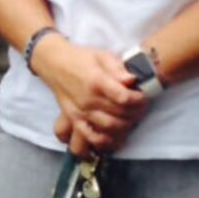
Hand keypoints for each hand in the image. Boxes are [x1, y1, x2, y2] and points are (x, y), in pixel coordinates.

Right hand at [37, 40, 146, 156]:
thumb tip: (132, 79)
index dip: (138, 99)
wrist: (55, 64)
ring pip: (109, 127)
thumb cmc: (81, 59)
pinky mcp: (75, 120)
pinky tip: (114, 138)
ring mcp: (81, 112)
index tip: (143, 96)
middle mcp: (88, 99)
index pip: (124, 98)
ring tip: (131, 119)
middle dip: (136, 112)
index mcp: (97, 81)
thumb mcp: (102, 56)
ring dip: (125, 126)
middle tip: (141, 108)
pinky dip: (104, 141)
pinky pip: (90, 137)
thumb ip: (118, 68)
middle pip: (119, 114)